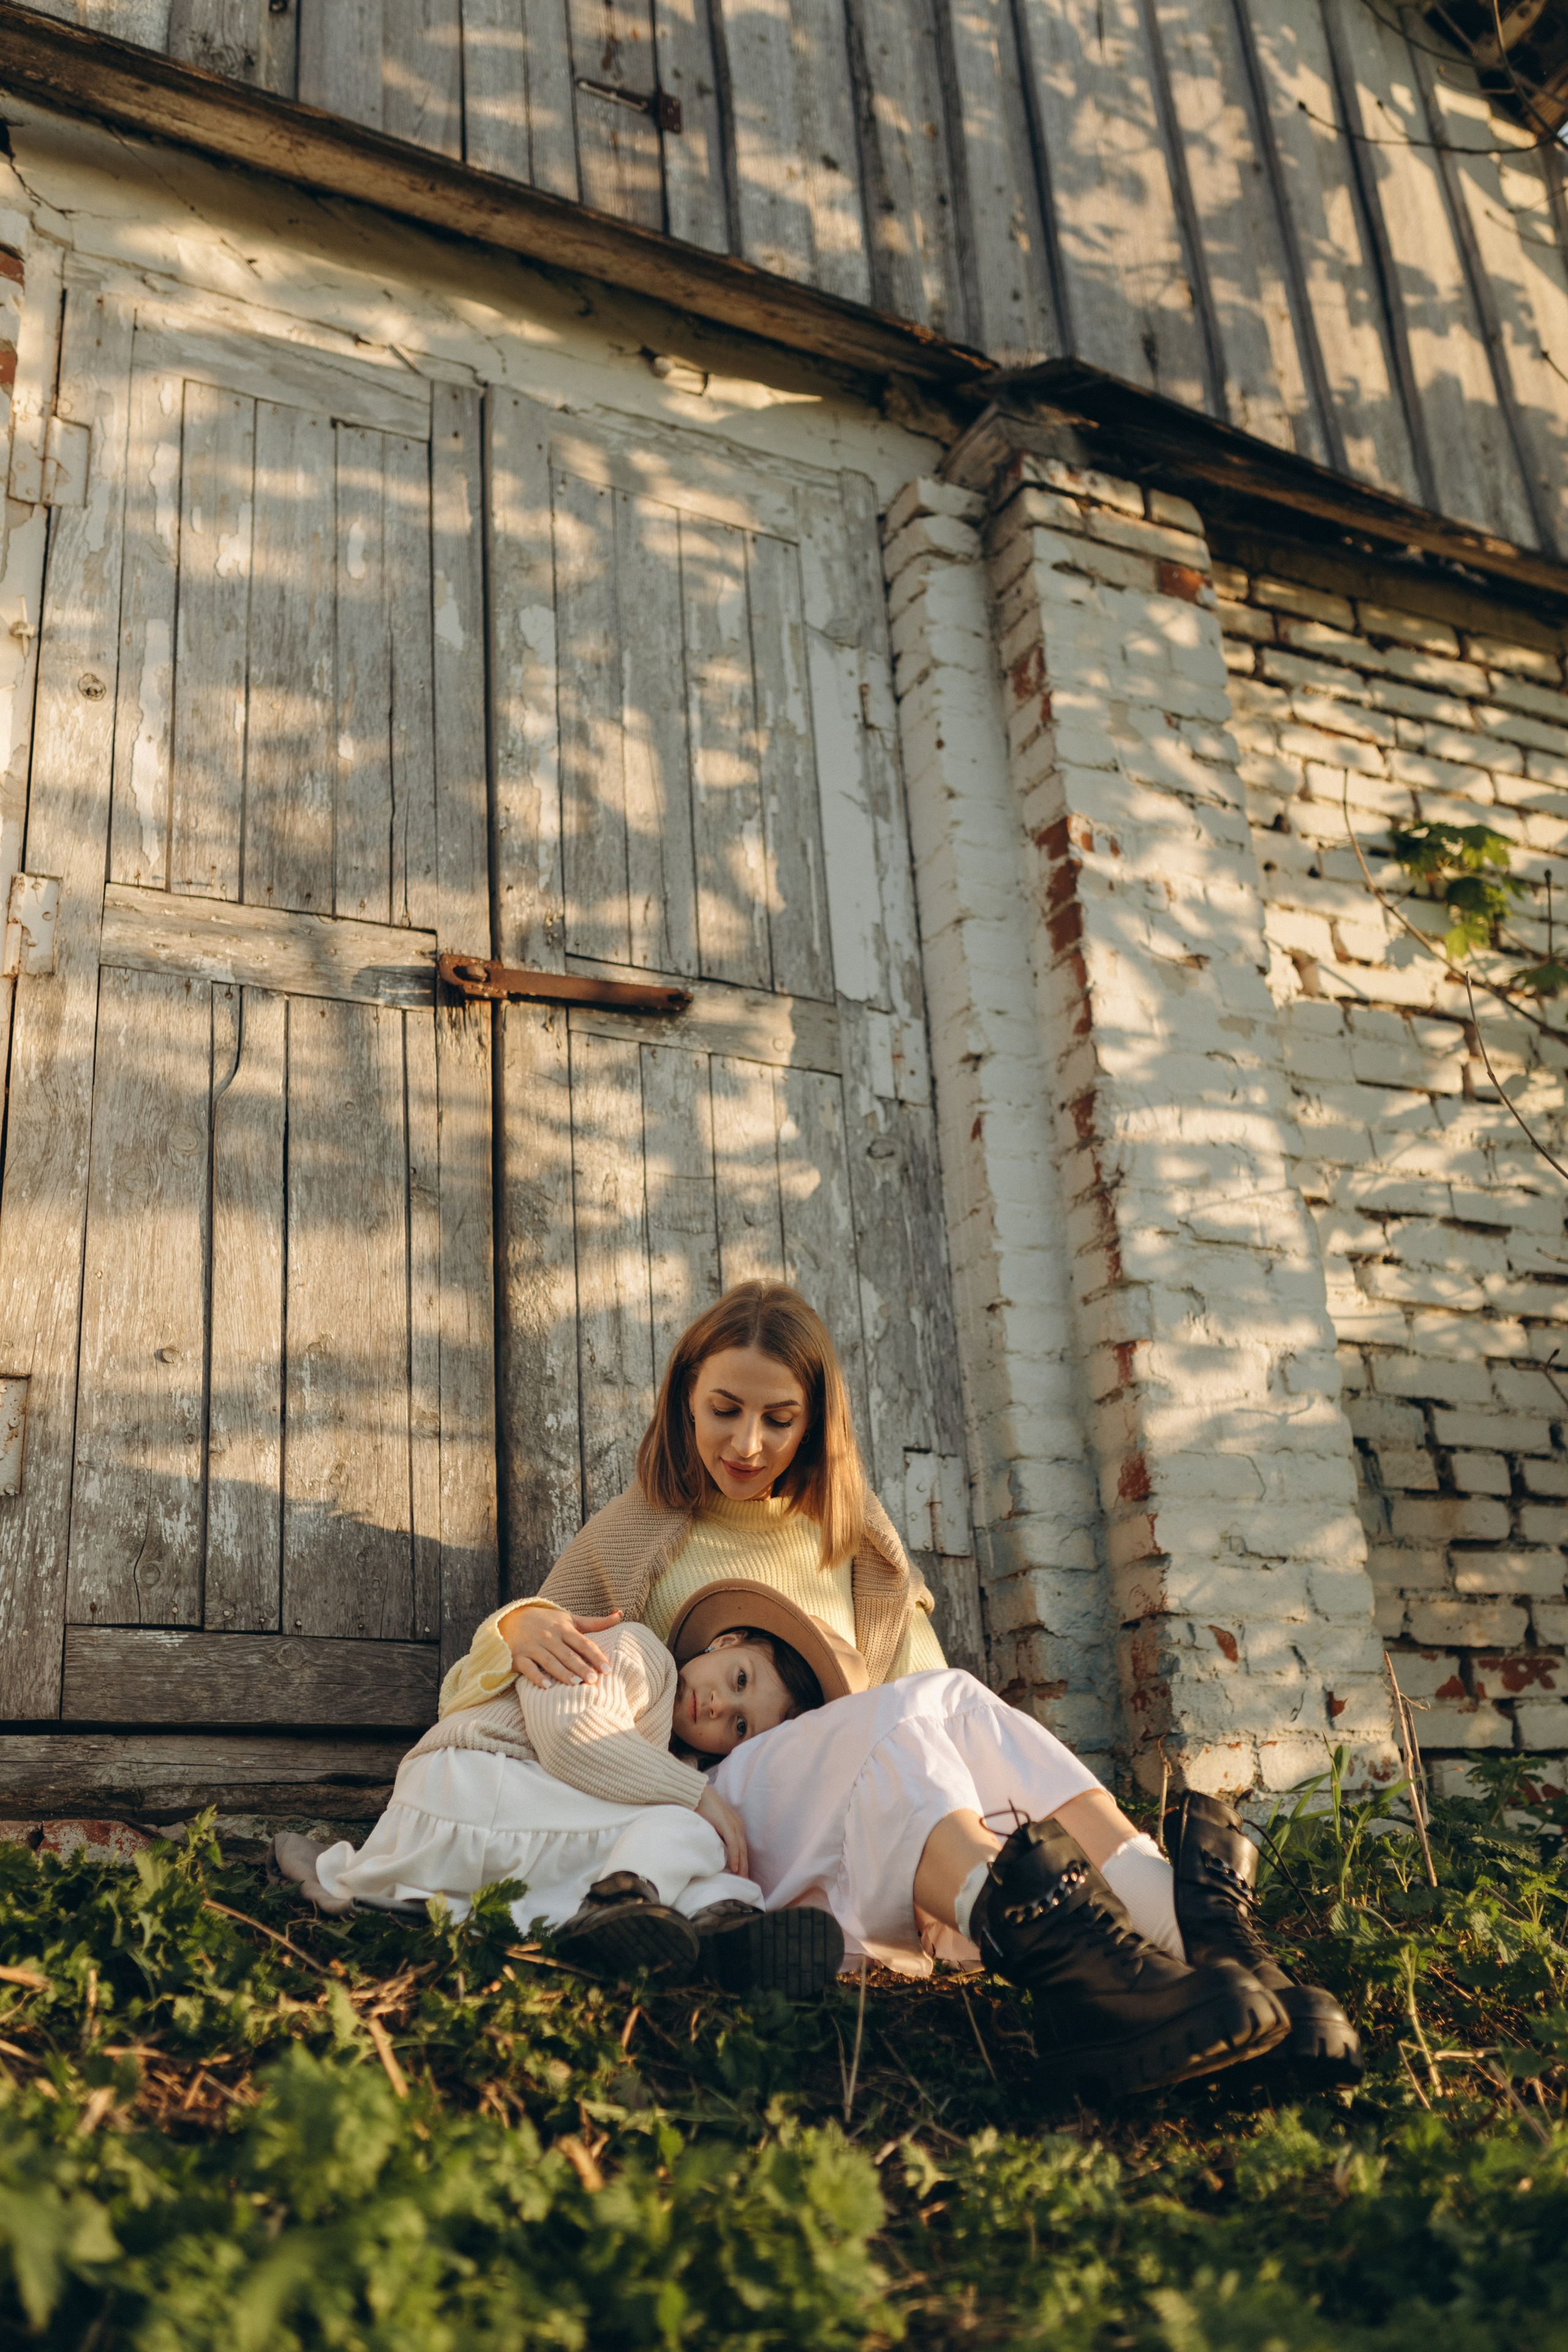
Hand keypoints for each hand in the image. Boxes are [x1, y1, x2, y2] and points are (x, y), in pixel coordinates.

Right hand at [503, 1604, 621, 1688]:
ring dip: (563, 1673)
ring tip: (576, 1684)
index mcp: (563, 1629)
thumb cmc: (546, 1621)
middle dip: (581, 1667)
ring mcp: (533, 1647)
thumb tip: (620, 1615)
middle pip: (568, 1654)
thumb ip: (594, 1622)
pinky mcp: (519, 1657)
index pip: (583, 1643)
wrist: (511, 1619)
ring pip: (550, 1661)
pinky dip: (537, 1677)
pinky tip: (547, 1686)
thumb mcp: (569, 1618)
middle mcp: (549, 1638)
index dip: (595, 1656)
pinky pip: (528, 1668)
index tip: (607, 1669)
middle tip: (594, 1680)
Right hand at [696, 1786, 748, 1877]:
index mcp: (735, 1825)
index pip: (741, 1848)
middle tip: (745, 1883)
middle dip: (745, 1867)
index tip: (741, 1876)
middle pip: (743, 1850)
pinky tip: (735, 1867)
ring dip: (742, 1865)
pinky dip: (735, 1856)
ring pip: (741, 1849)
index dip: (742, 1862)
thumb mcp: (711, 1826)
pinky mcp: (727, 1824)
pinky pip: (733, 1844)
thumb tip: (713, 1852)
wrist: (698, 1793)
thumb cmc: (702, 1809)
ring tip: (742, 1879)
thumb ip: (715, 1836)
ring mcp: (734, 1824)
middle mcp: (737, 1825)